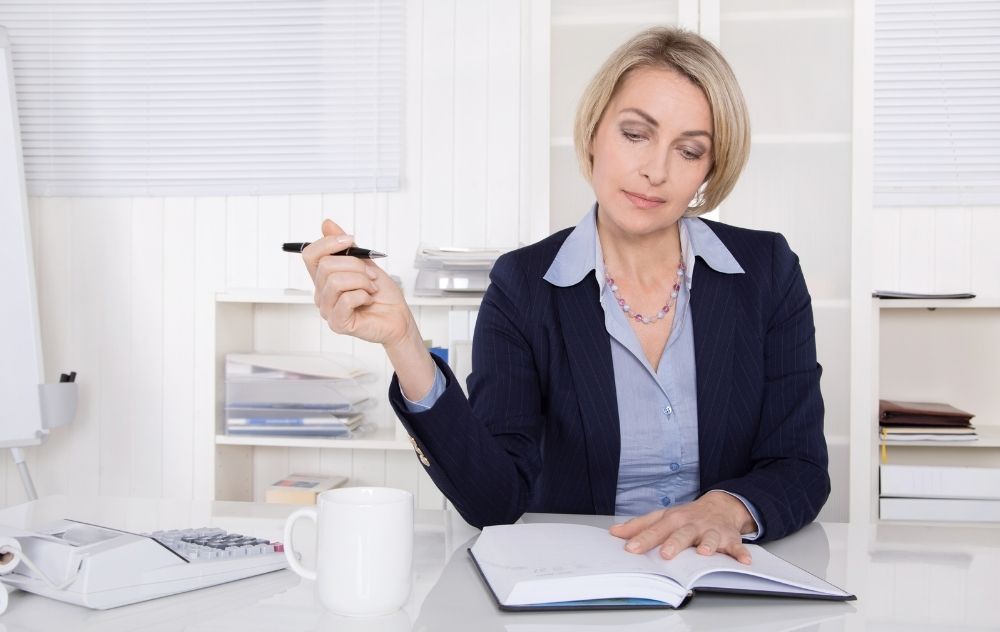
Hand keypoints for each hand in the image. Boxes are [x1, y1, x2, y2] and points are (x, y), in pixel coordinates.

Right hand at [303, 219, 412, 346]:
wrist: (398, 317)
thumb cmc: (383, 295)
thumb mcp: (366, 263)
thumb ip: (346, 247)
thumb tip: (327, 224)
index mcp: (324, 279)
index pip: (310, 255)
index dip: (328, 243)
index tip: (350, 240)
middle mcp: (321, 294)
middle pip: (326, 265)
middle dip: (355, 265)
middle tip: (370, 275)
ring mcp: (328, 310)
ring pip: (336, 281)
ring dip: (361, 281)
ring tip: (371, 288)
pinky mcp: (338, 323)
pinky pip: (346, 299)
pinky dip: (363, 295)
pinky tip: (368, 300)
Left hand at [609, 491, 754, 564]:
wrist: (720, 506)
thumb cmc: (687, 516)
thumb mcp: (662, 517)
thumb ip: (639, 526)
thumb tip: (614, 532)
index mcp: (673, 520)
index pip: (655, 530)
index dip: (642, 539)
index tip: (630, 548)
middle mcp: (691, 524)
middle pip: (681, 534)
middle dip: (673, 543)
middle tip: (665, 554)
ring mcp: (711, 531)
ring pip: (708, 539)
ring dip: (707, 545)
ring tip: (704, 553)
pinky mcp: (729, 538)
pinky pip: (736, 546)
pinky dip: (741, 552)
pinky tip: (744, 560)